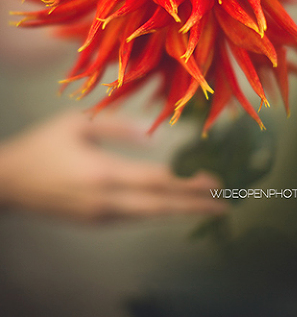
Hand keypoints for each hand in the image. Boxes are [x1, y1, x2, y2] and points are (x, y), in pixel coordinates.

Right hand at [0, 110, 227, 221]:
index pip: (157, 181)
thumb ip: (117, 126)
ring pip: (149, 215)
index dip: (188, 183)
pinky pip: (134, 217)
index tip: (214, 181)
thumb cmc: (42, 146)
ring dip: (180, 211)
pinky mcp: (94, 221)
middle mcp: (105, 200)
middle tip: (225, 204)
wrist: (6, 183)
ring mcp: (99, 215)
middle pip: (160, 206)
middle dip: (194, 206)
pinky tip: (175, 206)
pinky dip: (158, 212)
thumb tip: (151, 135)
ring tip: (209, 207)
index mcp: (103, 174)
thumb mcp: (77, 125)